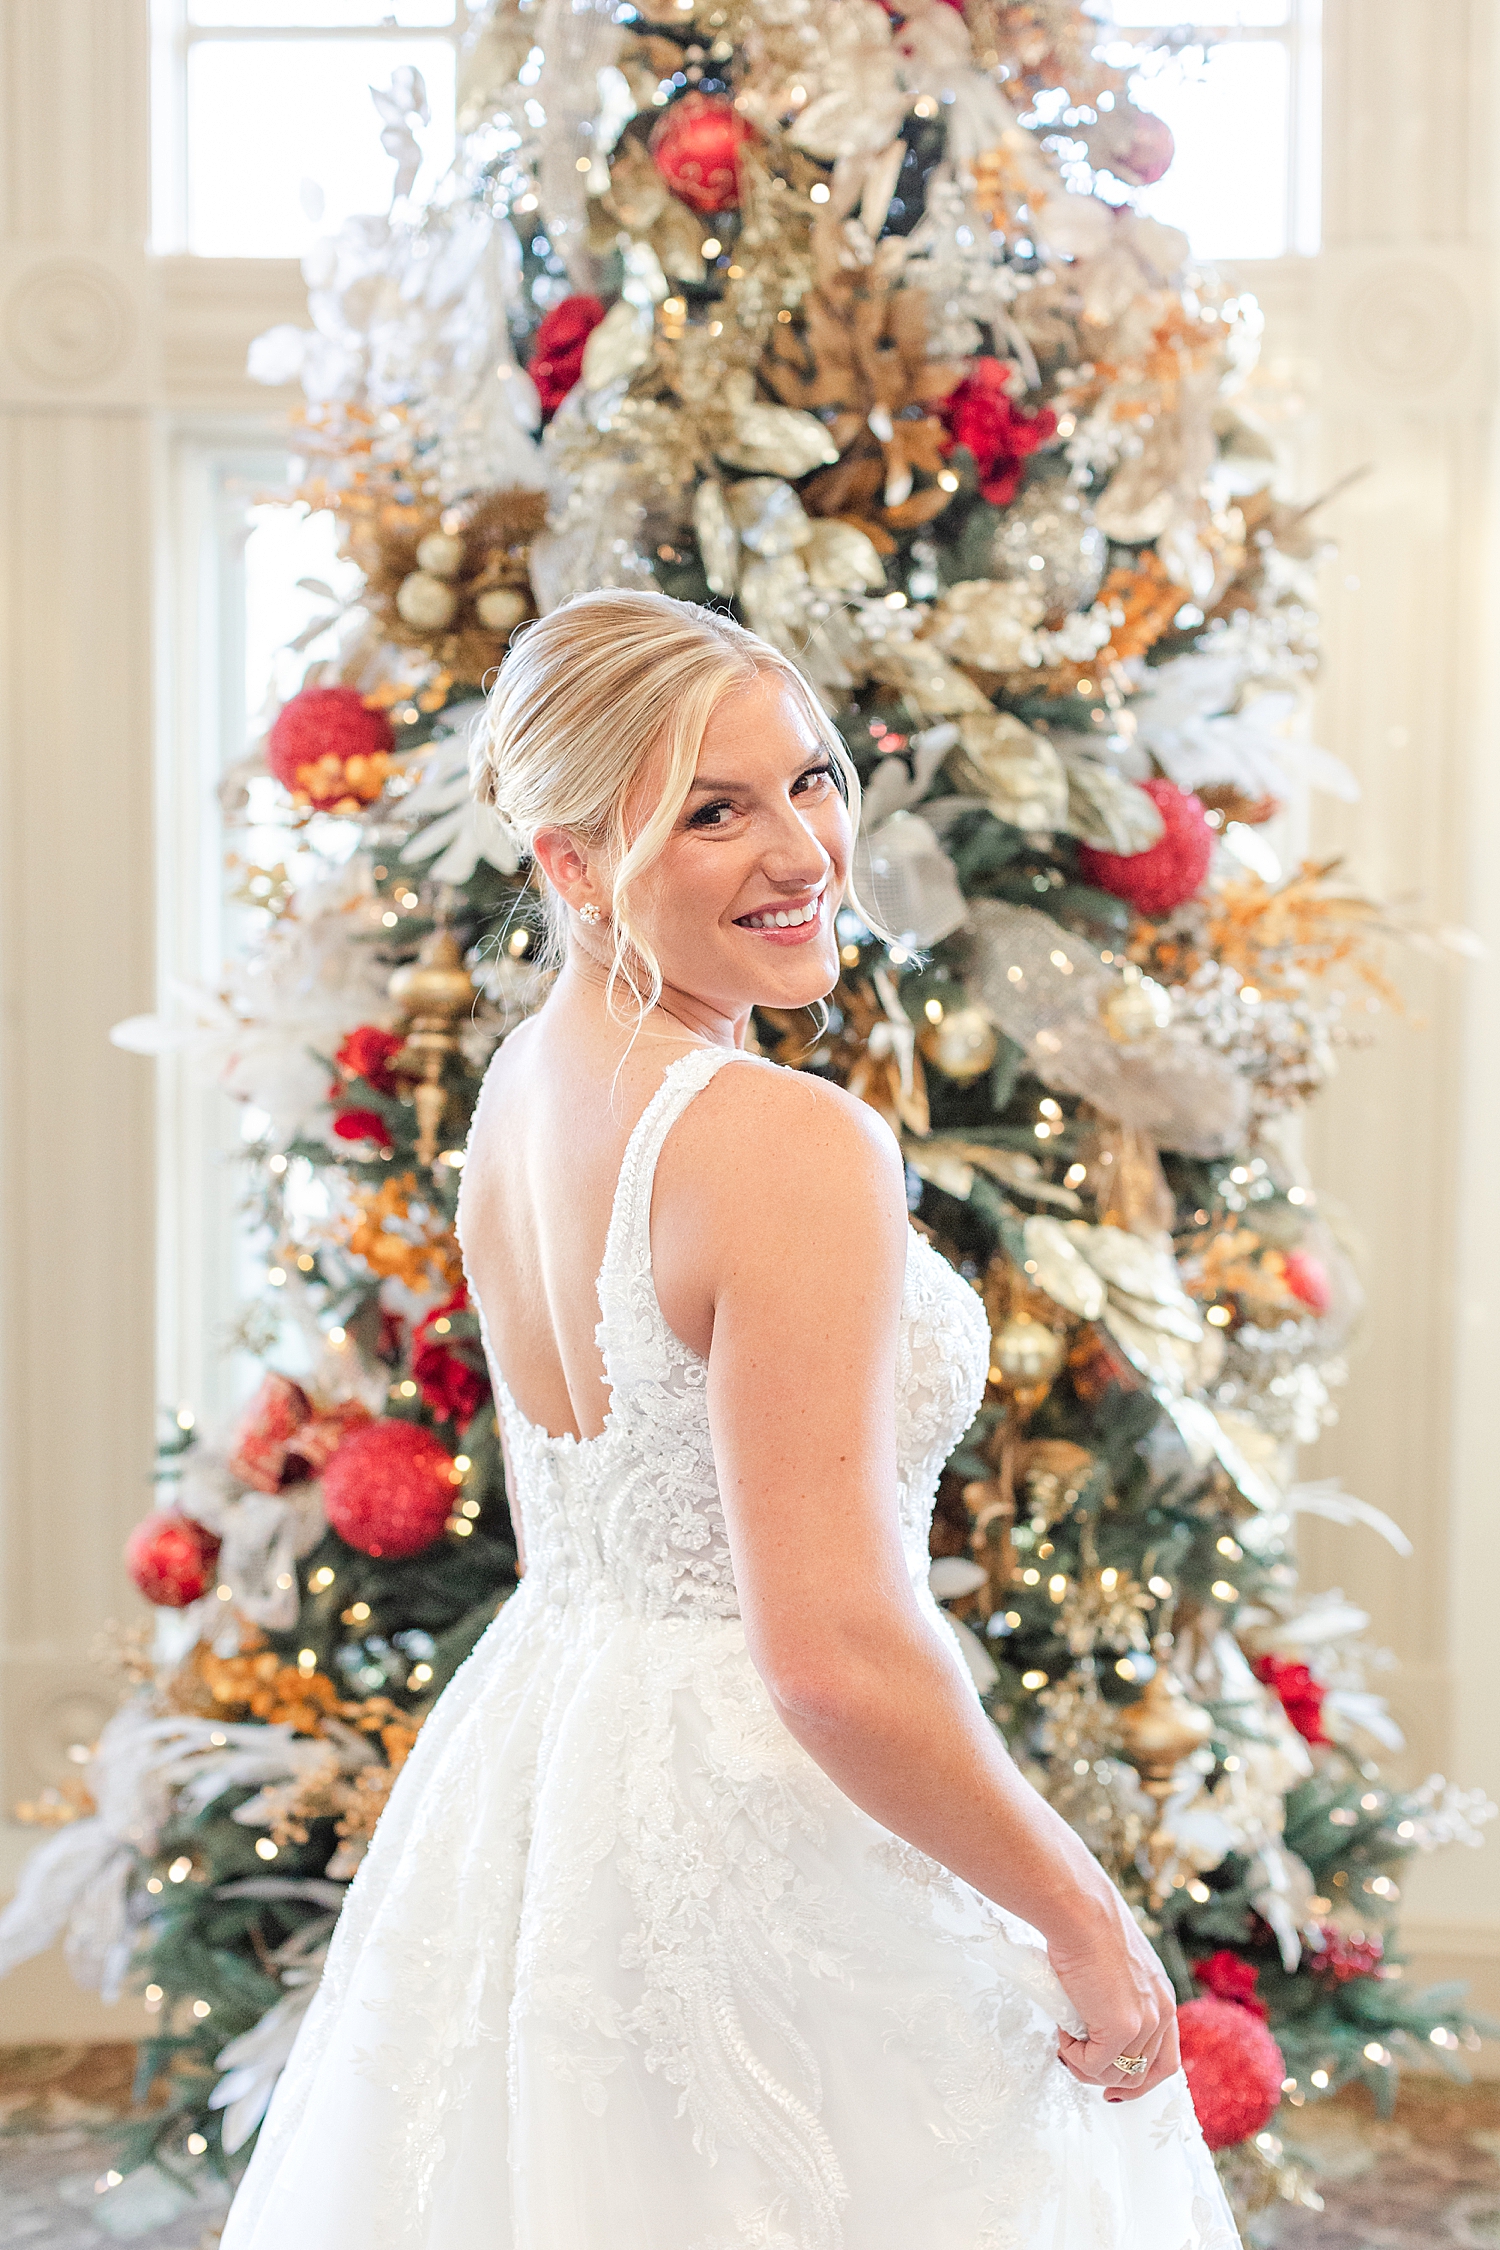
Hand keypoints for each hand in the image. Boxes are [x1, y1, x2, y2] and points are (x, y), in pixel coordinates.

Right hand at [1048, 1897, 1180, 2102]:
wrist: (1080, 1911)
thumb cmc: (1087, 1926)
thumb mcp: (1116, 1966)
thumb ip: (1117, 1995)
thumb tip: (1093, 2018)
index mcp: (1162, 1998)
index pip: (1164, 2058)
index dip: (1140, 2078)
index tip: (1114, 2084)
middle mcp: (1161, 2013)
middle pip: (1144, 2074)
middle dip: (1112, 2081)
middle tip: (1083, 2072)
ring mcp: (1144, 2023)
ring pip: (1117, 2074)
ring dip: (1086, 2065)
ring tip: (1065, 2040)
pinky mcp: (1121, 2027)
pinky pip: (1094, 2064)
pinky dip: (1074, 2056)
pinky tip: (1062, 2032)